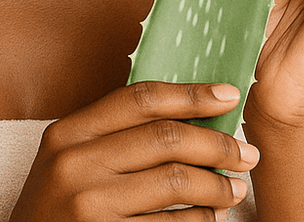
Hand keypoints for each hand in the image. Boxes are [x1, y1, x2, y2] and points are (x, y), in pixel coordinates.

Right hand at [9, 81, 260, 221]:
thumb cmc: (58, 207)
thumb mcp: (69, 161)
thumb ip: (114, 134)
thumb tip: (193, 114)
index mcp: (68, 133)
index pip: (140, 100)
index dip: (191, 95)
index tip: (229, 95)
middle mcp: (76, 165)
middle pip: (166, 139)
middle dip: (217, 144)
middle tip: (246, 153)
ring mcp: (91, 205)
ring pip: (177, 183)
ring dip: (217, 185)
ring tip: (233, 187)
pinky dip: (202, 221)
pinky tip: (210, 218)